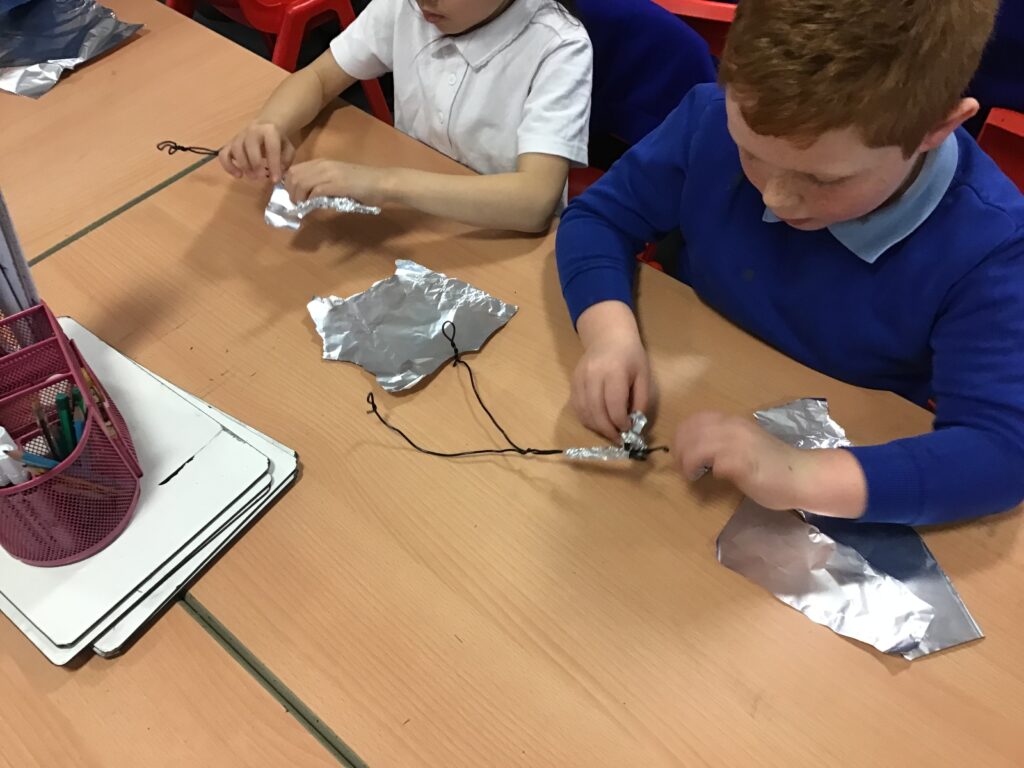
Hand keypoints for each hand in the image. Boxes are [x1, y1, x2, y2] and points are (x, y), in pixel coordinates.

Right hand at [219, 121, 294, 182]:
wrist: (265, 125)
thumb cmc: (278, 140)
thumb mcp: (288, 147)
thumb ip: (286, 160)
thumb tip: (280, 173)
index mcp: (269, 131)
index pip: (271, 147)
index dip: (273, 164)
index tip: (275, 180)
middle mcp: (252, 131)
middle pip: (250, 146)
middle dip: (255, 164)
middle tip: (260, 177)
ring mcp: (240, 137)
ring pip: (235, 149)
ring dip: (242, 165)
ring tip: (251, 177)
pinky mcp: (231, 143)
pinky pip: (224, 154)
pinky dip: (228, 166)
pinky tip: (238, 175)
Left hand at [284, 160, 391, 205]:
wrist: (383, 183)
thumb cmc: (365, 185)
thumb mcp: (339, 181)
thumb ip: (325, 185)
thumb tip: (311, 198)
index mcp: (322, 163)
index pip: (295, 170)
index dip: (289, 185)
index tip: (294, 198)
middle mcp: (323, 165)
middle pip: (294, 176)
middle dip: (291, 193)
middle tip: (297, 205)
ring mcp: (329, 174)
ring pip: (300, 182)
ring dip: (298, 198)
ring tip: (304, 208)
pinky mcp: (337, 184)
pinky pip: (315, 191)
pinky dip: (310, 202)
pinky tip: (314, 209)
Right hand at [572, 304, 653, 439]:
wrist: (608, 337)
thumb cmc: (631, 356)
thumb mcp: (644, 375)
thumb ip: (641, 400)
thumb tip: (635, 424)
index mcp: (614, 372)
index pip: (614, 406)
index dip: (621, 423)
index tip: (628, 430)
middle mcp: (593, 375)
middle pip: (596, 412)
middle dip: (608, 430)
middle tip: (618, 439)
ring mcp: (580, 379)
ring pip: (584, 412)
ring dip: (596, 427)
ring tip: (609, 432)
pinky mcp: (572, 383)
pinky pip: (576, 408)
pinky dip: (586, 419)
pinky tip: (598, 422)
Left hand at [672, 412, 866, 516]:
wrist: (803, 475)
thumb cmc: (774, 464)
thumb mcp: (745, 444)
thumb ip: (724, 442)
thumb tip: (698, 449)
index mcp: (732, 422)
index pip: (695, 419)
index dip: (682, 436)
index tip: (681, 452)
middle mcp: (732, 427)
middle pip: (690, 432)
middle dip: (679, 451)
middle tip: (683, 467)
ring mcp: (737, 444)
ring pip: (695, 447)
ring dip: (687, 463)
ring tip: (692, 475)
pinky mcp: (741, 462)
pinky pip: (713, 463)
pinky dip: (704, 472)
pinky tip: (708, 480)